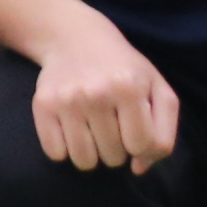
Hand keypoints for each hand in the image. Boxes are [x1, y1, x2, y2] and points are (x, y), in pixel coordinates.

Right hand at [28, 29, 182, 173]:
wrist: (75, 38)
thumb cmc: (124, 69)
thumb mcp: (158, 90)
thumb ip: (163, 133)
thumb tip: (138, 169)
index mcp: (130, 88)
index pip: (141, 146)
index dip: (141, 146)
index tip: (134, 131)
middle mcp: (97, 93)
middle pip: (113, 157)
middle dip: (116, 149)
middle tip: (111, 124)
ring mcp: (67, 100)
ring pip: (83, 161)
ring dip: (92, 154)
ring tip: (93, 131)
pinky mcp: (43, 105)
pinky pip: (55, 154)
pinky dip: (65, 150)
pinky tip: (71, 129)